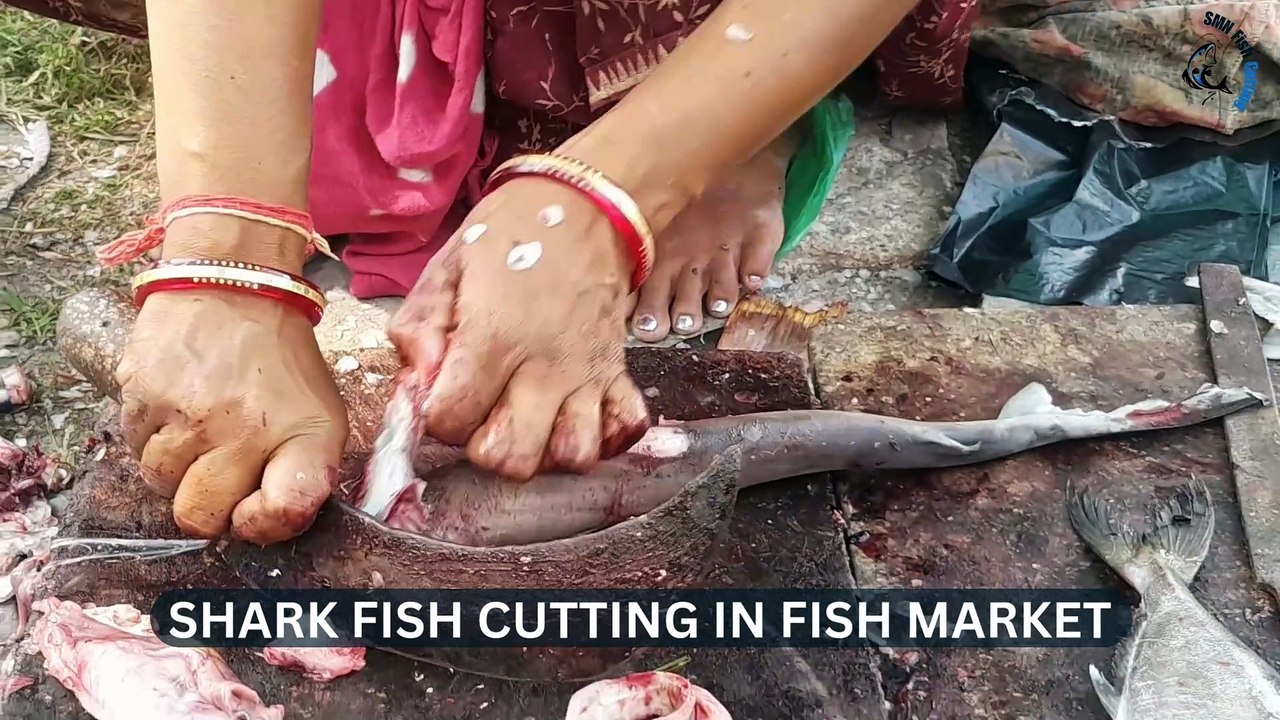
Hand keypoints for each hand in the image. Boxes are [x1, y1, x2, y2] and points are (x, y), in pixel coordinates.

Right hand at [116, 290, 348, 542]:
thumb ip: (303, 478)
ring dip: (177, 468)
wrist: (235, 289)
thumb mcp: (321, 418)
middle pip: (197, 517)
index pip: (276, 515)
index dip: (261, 523)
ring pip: (158, 483)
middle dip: (208, 504)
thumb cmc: (281, 365)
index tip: (255, 504)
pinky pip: (133, 447)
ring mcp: (181, 413)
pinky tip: (178, 409)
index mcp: (297, 436)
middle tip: (222, 468)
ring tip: (202, 429)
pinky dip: (152, 438)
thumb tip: (262, 527)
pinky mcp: (138, 393)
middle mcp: (237, 431)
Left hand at [388, 176, 650, 480]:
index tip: (443, 390)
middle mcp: (545, 368)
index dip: (436, 416)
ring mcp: (588, 375)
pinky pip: (624, 429)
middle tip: (483, 414)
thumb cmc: (511, 233)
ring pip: (574, 457)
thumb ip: (420, 329)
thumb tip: (418, 386)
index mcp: (495, 338)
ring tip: (529, 419)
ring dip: (546, 449)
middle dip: (487, 448)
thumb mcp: (448, 266)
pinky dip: (603, 434)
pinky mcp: (619, 373)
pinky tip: (574, 414)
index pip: (450, 421)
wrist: (587, 206)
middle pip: (514, 459)